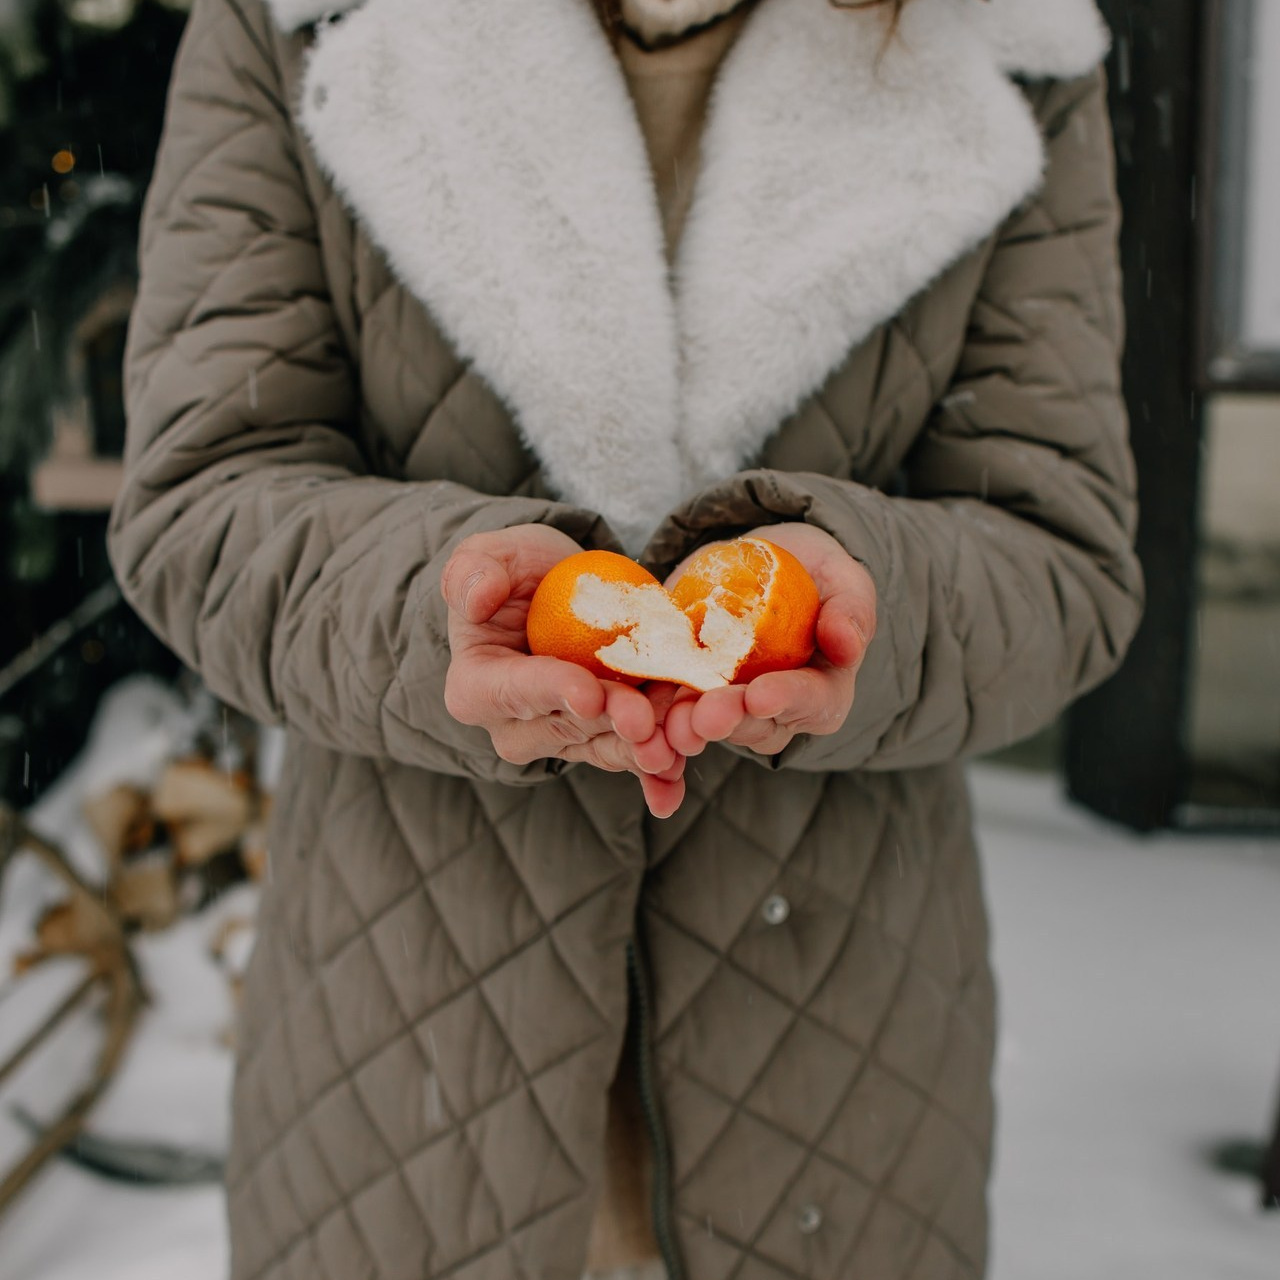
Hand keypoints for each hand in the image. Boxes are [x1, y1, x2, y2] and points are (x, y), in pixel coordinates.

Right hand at [441, 525, 685, 816]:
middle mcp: (514, 728)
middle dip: (612, 722)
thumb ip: (472, 572)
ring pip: (608, 746)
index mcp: (476, 687)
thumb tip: (476, 600)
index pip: (513, 691)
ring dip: (646, 747)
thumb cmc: (515, 573)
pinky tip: (679, 777)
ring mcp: (562, 740)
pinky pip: (633, 755)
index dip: (551, 692)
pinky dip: (659, 766)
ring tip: (680, 739)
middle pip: (569, 727)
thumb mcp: (488, 556)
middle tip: (648, 717)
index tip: (589, 693)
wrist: (558, 592)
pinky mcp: (603, 741)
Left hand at [662, 523, 875, 758]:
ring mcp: (727, 708)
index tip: (762, 695)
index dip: (788, 700)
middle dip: (727, 719)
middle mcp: (774, 712)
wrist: (759, 566)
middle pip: (753, 724)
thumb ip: (852, 609)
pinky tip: (633, 718)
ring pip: (706, 726)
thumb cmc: (814, 574)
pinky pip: (665, 713)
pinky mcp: (684, 693)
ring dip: (684, 728)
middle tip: (703, 716)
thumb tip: (846, 644)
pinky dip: (649, 719)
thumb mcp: (843, 579)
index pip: (812, 703)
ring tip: (667, 723)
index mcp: (821, 691)